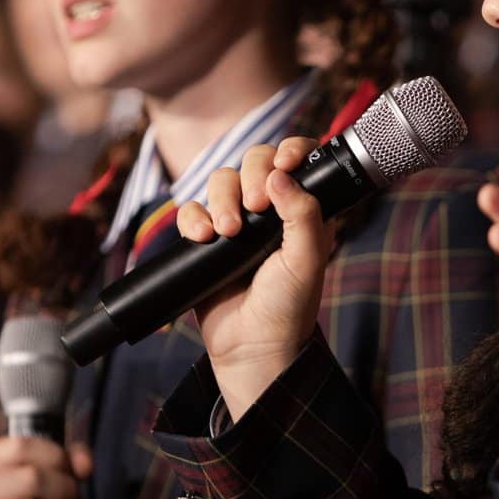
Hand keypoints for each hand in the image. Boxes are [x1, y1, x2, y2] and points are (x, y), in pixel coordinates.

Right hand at [176, 137, 333, 418]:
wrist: (252, 348)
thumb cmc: (288, 307)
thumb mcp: (306, 260)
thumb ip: (302, 214)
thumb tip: (281, 174)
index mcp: (302, 211)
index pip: (296, 161)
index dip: (289, 150)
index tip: (284, 162)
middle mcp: (270, 212)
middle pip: (253, 161)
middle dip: (250, 175)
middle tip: (255, 204)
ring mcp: (237, 224)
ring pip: (220, 181)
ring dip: (221, 198)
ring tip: (228, 232)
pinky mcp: (206, 242)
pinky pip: (192, 211)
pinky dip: (193, 217)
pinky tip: (203, 237)